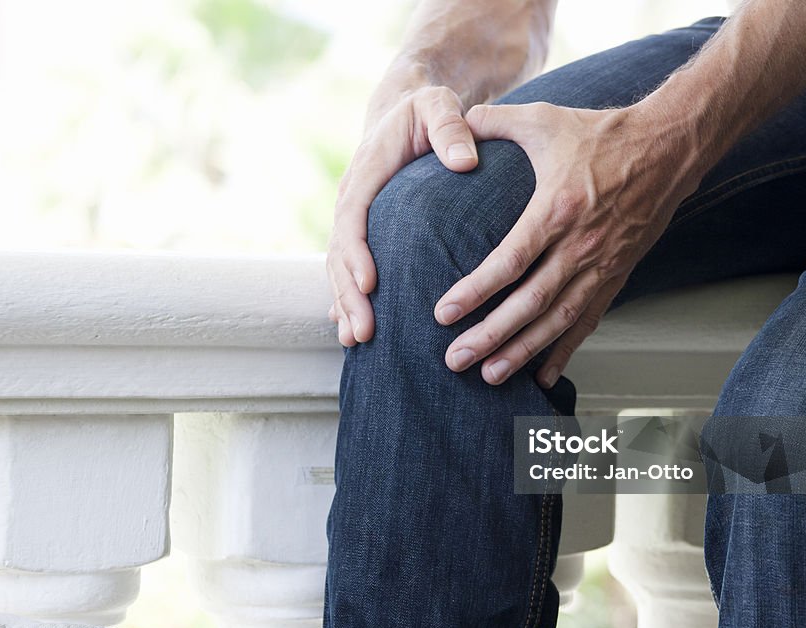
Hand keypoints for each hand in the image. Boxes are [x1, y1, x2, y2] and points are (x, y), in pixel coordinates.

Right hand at [327, 83, 480, 345]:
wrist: (408, 111)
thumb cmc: (428, 110)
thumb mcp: (439, 106)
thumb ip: (450, 128)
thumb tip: (465, 161)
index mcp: (366, 174)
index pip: (353, 218)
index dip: (357, 253)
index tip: (371, 283)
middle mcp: (352, 200)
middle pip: (340, 254)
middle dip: (349, 295)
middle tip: (364, 332)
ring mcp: (356, 219)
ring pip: (340, 268)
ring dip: (346, 305)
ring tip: (356, 342)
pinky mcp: (366, 234)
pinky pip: (350, 271)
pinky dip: (350, 300)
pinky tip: (355, 333)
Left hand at [434, 101, 703, 387]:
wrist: (669, 146)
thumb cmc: (601, 132)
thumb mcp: (544, 118)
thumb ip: (493, 121)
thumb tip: (452, 121)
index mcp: (558, 208)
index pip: (510, 261)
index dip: (476, 291)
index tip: (443, 314)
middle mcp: (581, 245)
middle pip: (530, 303)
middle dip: (490, 335)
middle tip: (455, 359)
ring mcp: (602, 265)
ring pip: (558, 320)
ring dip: (523, 352)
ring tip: (490, 376)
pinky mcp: (616, 275)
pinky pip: (588, 321)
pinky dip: (565, 351)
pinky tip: (543, 377)